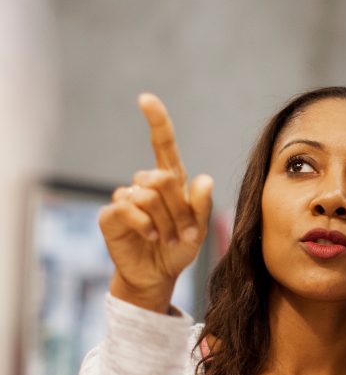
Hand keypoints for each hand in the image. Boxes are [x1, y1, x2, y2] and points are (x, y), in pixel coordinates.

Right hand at [100, 93, 212, 312]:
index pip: (163, 145)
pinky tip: (151, 237)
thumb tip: (205, 178)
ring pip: (147, 195)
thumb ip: (202, 205)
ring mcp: (126, 198)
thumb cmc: (178, 249)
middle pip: (162, 177)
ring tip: (167, 239)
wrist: (157, 275)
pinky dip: (146, 225)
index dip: (156, 121)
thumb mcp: (199, 229)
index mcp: (171, 181)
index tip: (146, 99)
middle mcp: (146, 185)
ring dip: (165, 222)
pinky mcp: (111, 214)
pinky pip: (129, 208)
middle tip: (182, 233)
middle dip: (177, 209)